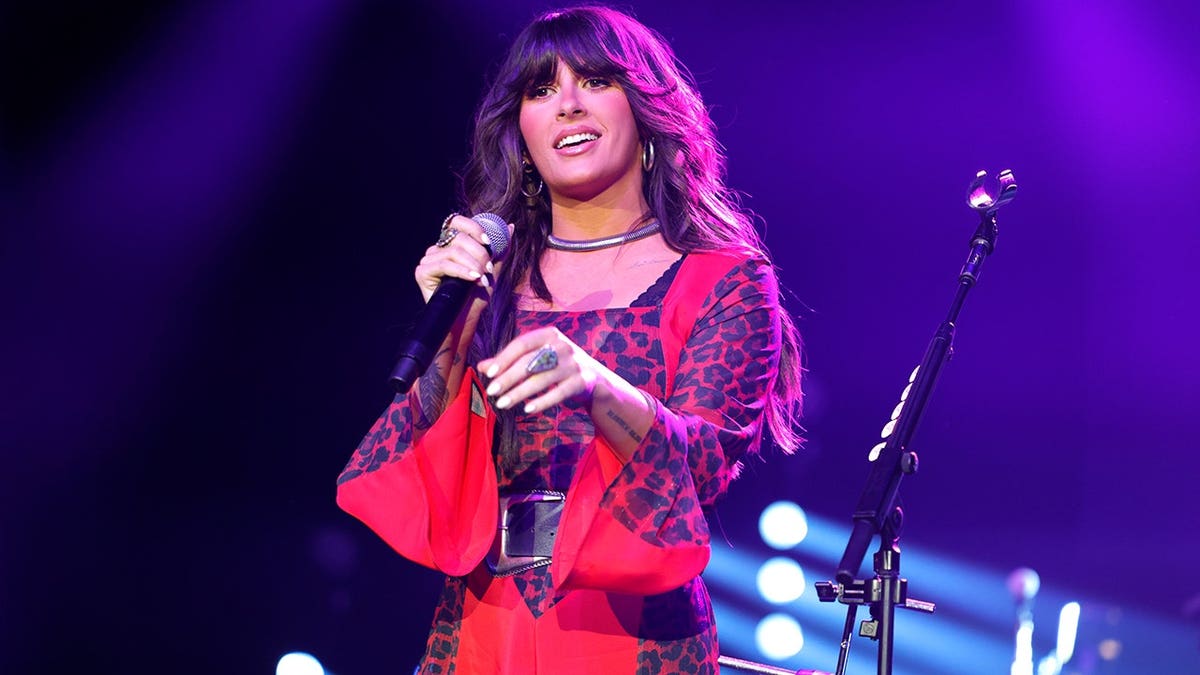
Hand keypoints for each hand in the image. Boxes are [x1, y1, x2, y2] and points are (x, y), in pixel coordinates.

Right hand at [415, 214, 505, 302]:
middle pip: (459, 238)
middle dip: (479, 253)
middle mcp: (438, 249)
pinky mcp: (422, 272)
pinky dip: (462, 271)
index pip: (457, 222)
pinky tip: (474, 279)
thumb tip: (510, 226)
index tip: (488, 242)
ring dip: (473, 265)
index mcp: (451, 245)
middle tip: (488, 270)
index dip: (474, 228)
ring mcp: (428, 260)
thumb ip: (499, 248)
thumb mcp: (492, 269)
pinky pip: (444, 265)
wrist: (466, 318)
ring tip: (482, 279)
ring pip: (453, 251)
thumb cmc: (477, 295)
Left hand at [478, 327, 603, 413]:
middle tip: (491, 391)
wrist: (595, 378)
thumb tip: (481, 367)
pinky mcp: (583, 381)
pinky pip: (559, 393)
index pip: (521, 344)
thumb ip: (510, 362)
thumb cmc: (557, 366)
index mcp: (549, 334)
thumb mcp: (536, 358)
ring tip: (502, 404)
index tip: (488, 374)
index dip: (504, 358)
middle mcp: (563, 345)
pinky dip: (542, 401)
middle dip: (508, 377)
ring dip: (520, 393)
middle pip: (530, 362)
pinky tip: (527, 409)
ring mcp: (574, 363)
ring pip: (542, 379)